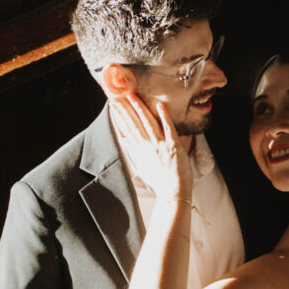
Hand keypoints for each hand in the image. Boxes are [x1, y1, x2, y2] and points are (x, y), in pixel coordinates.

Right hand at [108, 89, 193, 206]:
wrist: (173, 192)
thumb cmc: (159, 180)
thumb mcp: (141, 166)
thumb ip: (132, 151)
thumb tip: (124, 138)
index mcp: (139, 151)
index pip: (127, 130)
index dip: (119, 117)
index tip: (113, 105)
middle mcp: (147, 147)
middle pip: (134, 124)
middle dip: (125, 109)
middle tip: (117, 96)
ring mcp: (160, 145)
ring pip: (148, 123)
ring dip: (139, 109)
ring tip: (132, 96)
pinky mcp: (174, 146)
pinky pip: (169, 128)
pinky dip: (164, 116)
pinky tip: (159, 105)